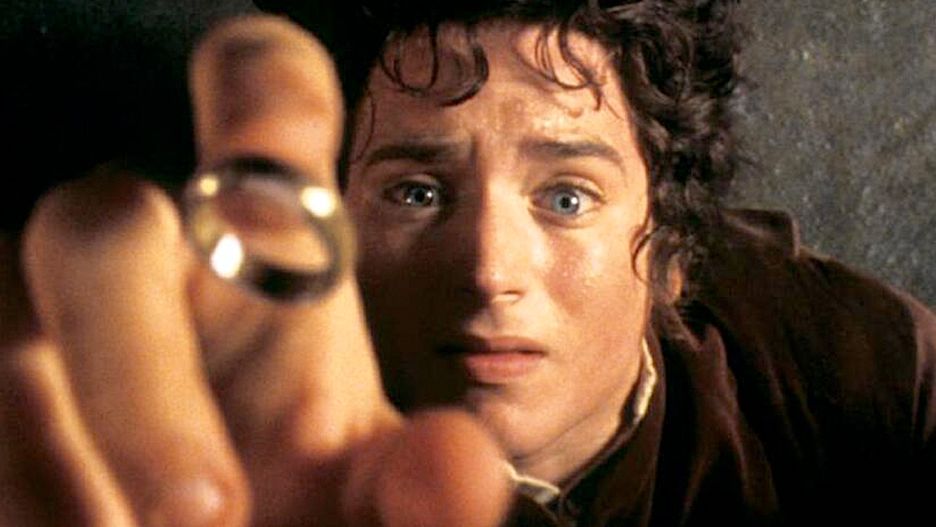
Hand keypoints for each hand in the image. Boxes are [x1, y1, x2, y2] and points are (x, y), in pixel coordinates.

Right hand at [0, 16, 509, 526]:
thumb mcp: (361, 493)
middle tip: (205, 517)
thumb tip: (452, 464)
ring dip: (57, 476)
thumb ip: (413, 480)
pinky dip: (26, 497)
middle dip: (140, 387)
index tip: (266, 187)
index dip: (261, 94)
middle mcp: (151, 261)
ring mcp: (46, 324)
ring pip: (5, 343)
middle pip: (99, 232)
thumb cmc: (297, 504)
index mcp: (264, 247)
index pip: (261, 96)